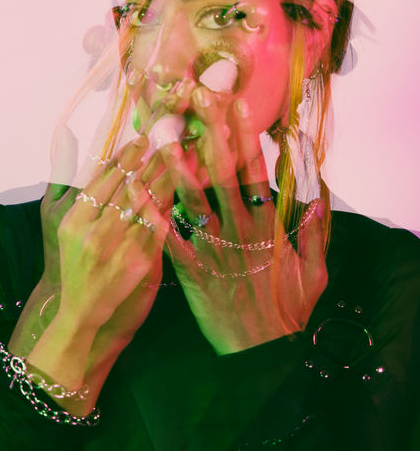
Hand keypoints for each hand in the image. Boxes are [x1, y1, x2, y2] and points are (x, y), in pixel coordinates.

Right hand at [54, 135, 174, 335]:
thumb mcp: (66, 228)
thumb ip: (81, 194)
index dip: (124, 159)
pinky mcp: (140, 262)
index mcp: (75, 222)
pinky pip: (159, 228)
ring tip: (182, 157)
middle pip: (128, 189)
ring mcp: (120, 249)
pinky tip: (183, 189)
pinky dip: (170, 206)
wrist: (84, 307)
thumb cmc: (76, 262)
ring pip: (148, 205)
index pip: (102, 182)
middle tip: (168, 140)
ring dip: (166, 179)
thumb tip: (101, 158)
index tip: (141, 139)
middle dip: (150, 162)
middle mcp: (96, 234)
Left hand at [163, 87, 327, 353]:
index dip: (245, 137)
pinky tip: (135, 188)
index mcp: (269, 228)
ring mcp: (212, 250)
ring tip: (161, 132)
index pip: (256, 173)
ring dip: (176, 164)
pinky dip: (152, 213)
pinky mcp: (190, 270)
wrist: (260, 354)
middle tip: (194, 98)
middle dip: (209, 134)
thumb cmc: (288, 310)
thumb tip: (316, 195)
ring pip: (192, 200)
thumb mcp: (315, 274)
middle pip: (222, 175)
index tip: (235, 104)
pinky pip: (168, 239)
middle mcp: (238, 232)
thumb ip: (316, 234)